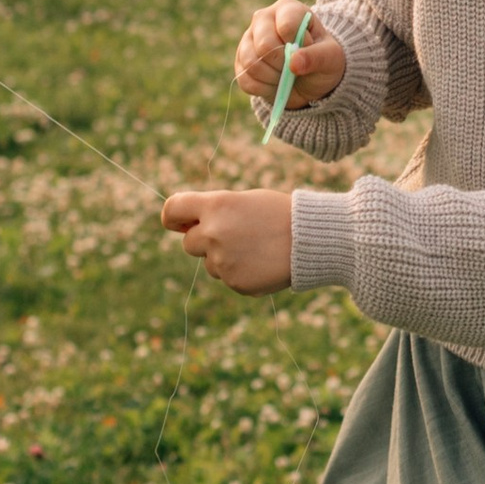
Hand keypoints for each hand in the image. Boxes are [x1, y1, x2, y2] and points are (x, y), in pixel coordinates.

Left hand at [161, 188, 296, 294]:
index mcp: (215, 206)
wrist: (311, 240)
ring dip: (224, 258)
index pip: (173, 210)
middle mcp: (213, 233)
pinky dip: (241, 272)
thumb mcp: (245, 201)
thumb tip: (190, 228)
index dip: (173, 218)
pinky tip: (262, 262)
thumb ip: (215, 212)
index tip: (179, 223)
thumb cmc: (280, 213)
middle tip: (234, 236)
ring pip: (210, 264)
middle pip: (189, 243)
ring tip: (256, 248)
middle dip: (204, 241)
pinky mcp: (234, 282)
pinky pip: (228, 278)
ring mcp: (222, 261)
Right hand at [235, 0, 347, 112]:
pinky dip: (264, 88)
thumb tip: (293, 63)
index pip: (286, 25)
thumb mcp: (330, 57)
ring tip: (287, 76)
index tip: (308, 49)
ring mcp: (248, 39)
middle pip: (264, 45)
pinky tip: (275, 83)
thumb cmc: (322, 60)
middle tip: (296, 67)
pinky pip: (245, 79)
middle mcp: (263, 18)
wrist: (311, 79)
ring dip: (273, 78)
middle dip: (284, 64)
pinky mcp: (240, 61)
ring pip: (251, 63)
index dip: (298, 45)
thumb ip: (316, 57)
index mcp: (287, 8)